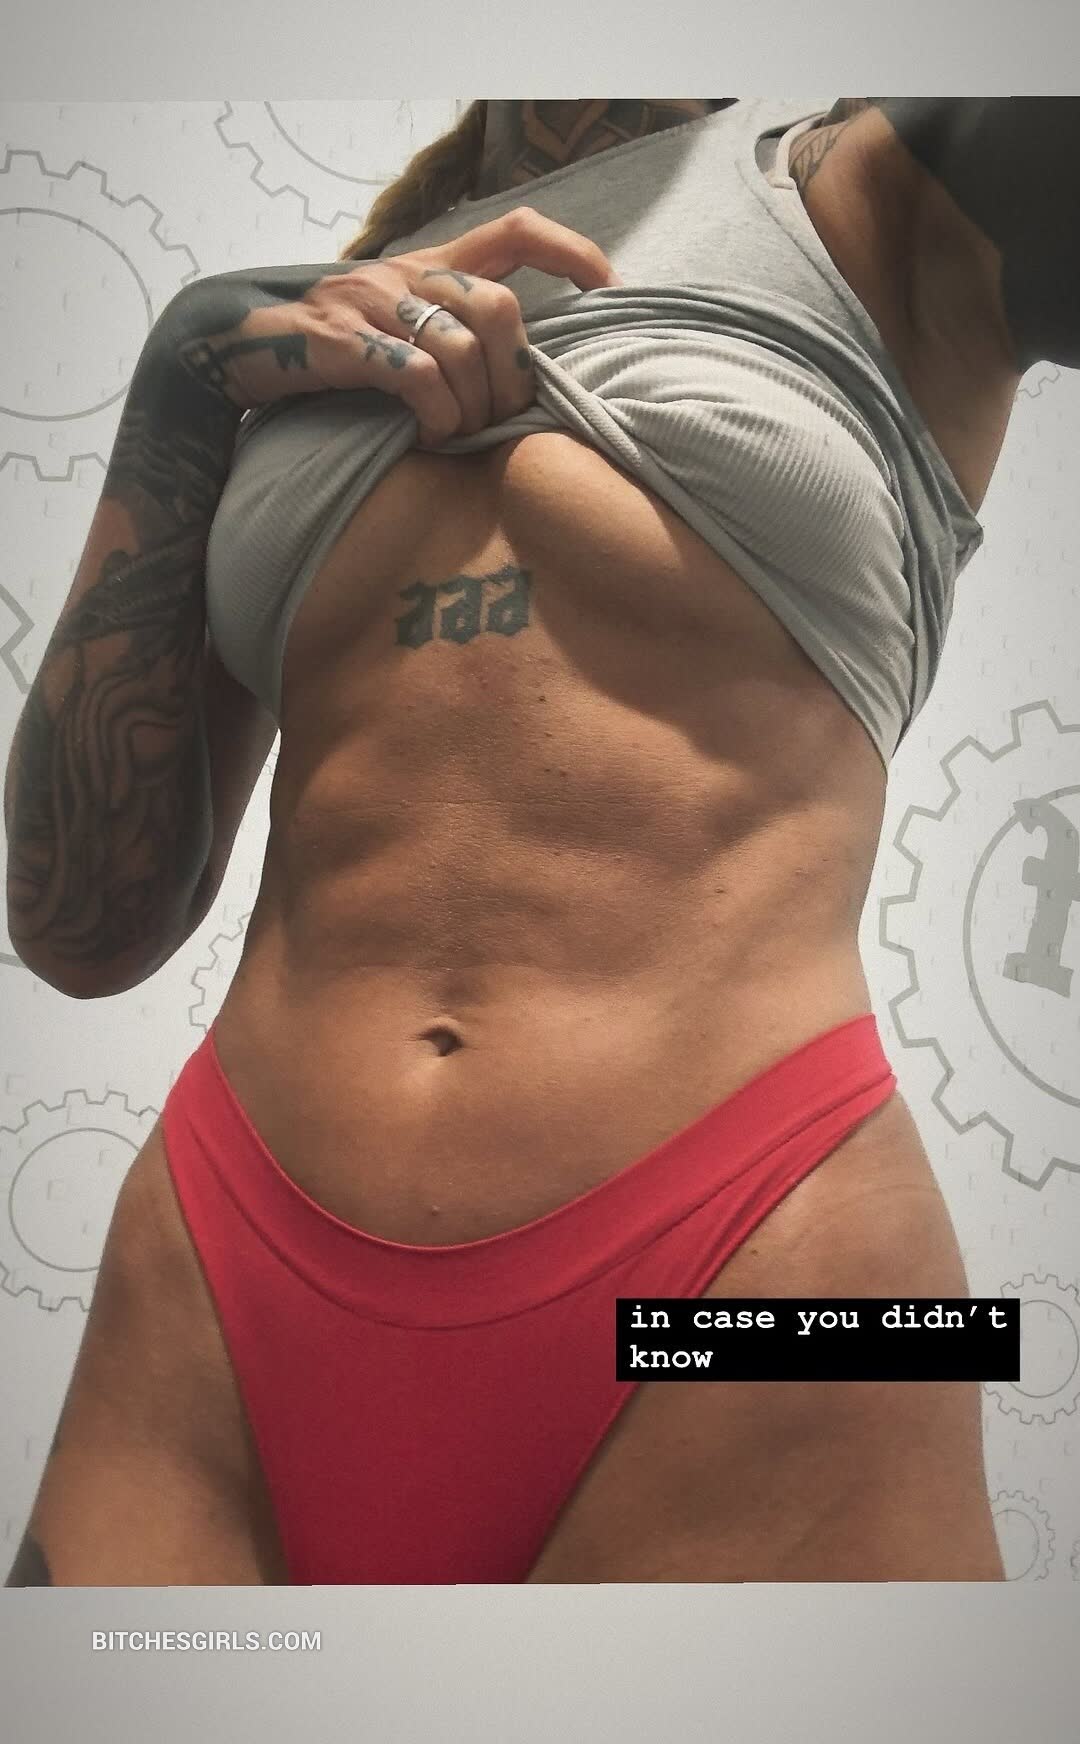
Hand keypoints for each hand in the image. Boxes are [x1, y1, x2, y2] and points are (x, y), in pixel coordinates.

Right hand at [156, 208, 620, 447]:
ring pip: (463, 350)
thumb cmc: (322, 349)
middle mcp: (404, 275)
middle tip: (500, 422)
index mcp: (427, 265)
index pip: (515, 230)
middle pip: (502, 310)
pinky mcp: (337, 343)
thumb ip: (447, 334)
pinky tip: (429, 439)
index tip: (607, 288)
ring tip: (460, 438)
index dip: (571, 253)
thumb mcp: (391, 327)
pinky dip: (437, 417)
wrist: (227, 346)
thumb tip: (514, 376)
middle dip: (514, 378)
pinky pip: (415, 377)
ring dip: (475, 410)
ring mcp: (369, 306)